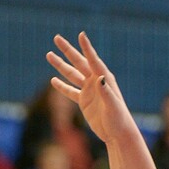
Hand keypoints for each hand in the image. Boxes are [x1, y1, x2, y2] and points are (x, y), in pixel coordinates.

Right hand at [46, 31, 133, 146]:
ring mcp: (89, 90)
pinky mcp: (84, 101)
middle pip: (78, 62)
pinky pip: (70, 91)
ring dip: (60, 65)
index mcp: (104, 78)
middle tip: (56, 38)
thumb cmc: (119, 119)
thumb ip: (106, 92)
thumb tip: (99, 78)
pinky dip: (62, 86)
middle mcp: (95, 81)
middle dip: (67, 50)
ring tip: (49, 55)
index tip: (80, 35)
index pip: (93, 60)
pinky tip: (53, 80)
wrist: (117, 133)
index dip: (86, 48)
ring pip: (71, 74)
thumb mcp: (113, 106)